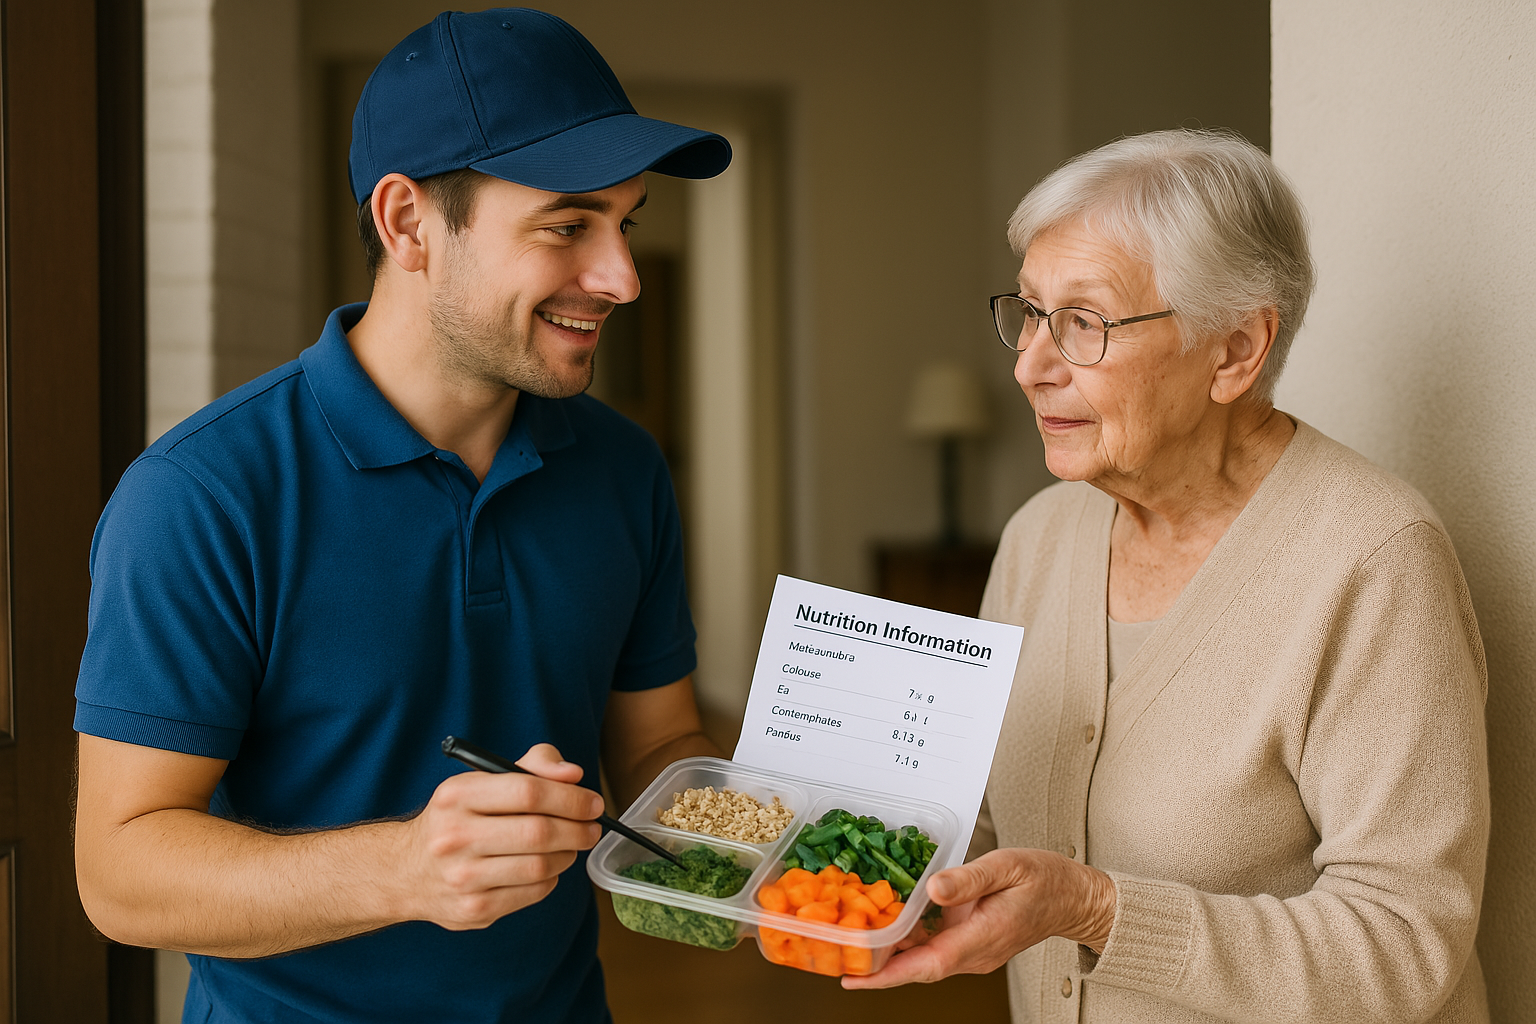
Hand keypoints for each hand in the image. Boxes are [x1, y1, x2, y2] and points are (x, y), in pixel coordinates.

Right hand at [395, 743, 603, 929]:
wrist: (405, 871)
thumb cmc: (457, 819)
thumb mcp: (482, 781)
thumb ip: (533, 766)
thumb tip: (573, 775)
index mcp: (457, 795)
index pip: (529, 792)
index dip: (570, 798)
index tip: (592, 803)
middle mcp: (454, 837)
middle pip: (539, 833)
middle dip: (578, 829)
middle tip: (592, 828)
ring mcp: (462, 878)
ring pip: (540, 867)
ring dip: (567, 855)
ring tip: (570, 846)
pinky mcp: (473, 910)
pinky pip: (533, 893)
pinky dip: (550, 878)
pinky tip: (545, 868)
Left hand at [841, 848, 1115, 988]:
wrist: (1074, 897)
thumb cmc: (1045, 879)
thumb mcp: (1007, 866)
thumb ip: (969, 878)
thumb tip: (933, 889)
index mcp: (982, 937)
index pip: (928, 964)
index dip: (888, 974)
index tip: (856, 978)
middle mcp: (975, 953)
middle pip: (919, 968)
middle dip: (878, 968)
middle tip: (839, 957)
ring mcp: (974, 952)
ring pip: (925, 960)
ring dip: (891, 956)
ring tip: (853, 941)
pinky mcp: (973, 944)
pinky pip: (935, 949)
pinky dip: (909, 942)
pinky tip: (889, 925)